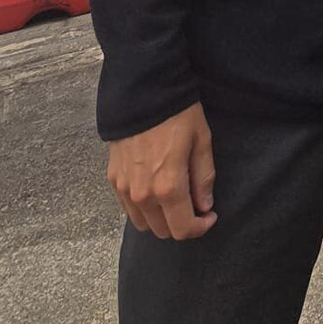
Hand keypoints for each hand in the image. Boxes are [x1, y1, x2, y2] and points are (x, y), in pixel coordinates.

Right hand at [107, 102, 217, 239]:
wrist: (142, 92)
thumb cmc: (177, 114)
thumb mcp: (201, 142)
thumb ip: (203, 179)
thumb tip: (205, 206)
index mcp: (168, 187)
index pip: (183, 229)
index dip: (200, 228)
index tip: (209, 215)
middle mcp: (143, 194)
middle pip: (162, 231)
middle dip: (181, 224)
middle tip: (194, 205)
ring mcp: (125, 188)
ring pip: (143, 223)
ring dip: (160, 219)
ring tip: (174, 198)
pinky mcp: (113, 179)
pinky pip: (128, 208)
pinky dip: (143, 208)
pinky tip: (155, 190)